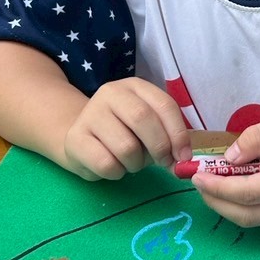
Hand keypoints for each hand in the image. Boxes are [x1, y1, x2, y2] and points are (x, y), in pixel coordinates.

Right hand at [63, 79, 190, 180]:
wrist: (81, 137)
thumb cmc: (124, 133)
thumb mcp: (149, 129)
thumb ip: (168, 140)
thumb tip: (183, 161)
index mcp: (135, 87)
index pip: (164, 104)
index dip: (178, 133)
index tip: (184, 156)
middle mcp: (111, 93)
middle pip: (143, 119)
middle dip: (159, 147)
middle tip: (163, 163)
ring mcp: (90, 114)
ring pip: (126, 147)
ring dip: (136, 164)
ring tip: (132, 162)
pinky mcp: (75, 138)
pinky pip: (107, 164)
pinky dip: (117, 173)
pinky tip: (113, 166)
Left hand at [191, 108, 259, 227]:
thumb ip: (257, 138)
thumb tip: (228, 158)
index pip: (250, 193)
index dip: (220, 186)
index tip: (197, 174)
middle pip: (247, 215)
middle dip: (216, 200)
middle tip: (196, 181)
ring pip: (251, 219)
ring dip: (224, 204)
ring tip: (207, 183)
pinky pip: (259, 215)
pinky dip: (238, 204)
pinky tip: (227, 186)